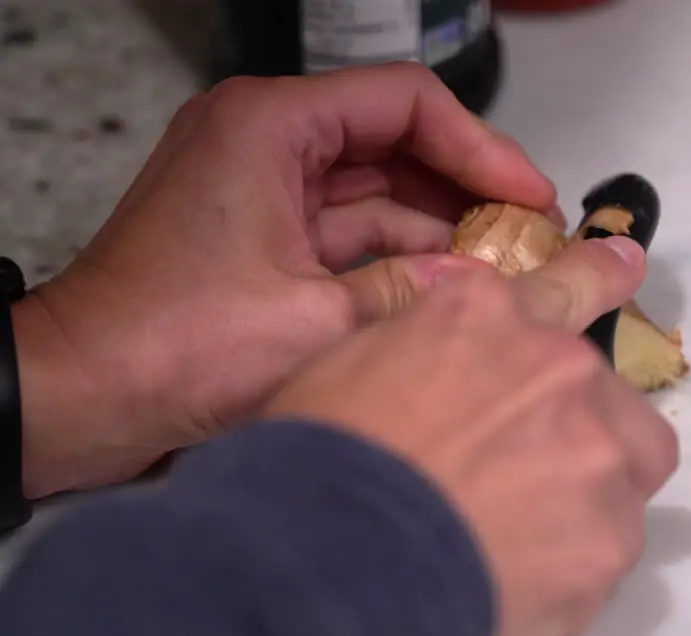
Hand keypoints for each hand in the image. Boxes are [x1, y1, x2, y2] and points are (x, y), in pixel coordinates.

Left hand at [16, 62, 564, 497]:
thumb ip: (417, 294)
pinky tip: (456, 292)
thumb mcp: (319, 321)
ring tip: (510, 270)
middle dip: (469, 190)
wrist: (81, 400)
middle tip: (532, 236)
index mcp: (271, 127)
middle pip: (398, 144)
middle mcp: (266, 144)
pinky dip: (402, 260)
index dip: (482, 147)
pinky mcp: (263, 241)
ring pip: (380, 194)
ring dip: (441, 230)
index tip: (530, 195)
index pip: (406, 104)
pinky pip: (351, 235)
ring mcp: (263, 192)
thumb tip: (497, 289)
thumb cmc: (166, 346)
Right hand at [265, 237, 678, 635]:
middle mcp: (560, 367)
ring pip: (628, 471)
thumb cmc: (315, 460)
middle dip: (582, 433)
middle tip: (528, 482)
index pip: (567, 283)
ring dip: (590, 499)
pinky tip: (518, 590)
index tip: (627, 264)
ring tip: (525, 547)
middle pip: (610, 398)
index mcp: (489, 316)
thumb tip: (449, 364)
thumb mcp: (350, 364)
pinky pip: (609, 550)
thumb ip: (424, 348)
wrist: (326, 563)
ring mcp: (598, 450)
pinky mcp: (613, 536)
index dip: (599, 277)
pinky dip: (575, 569)